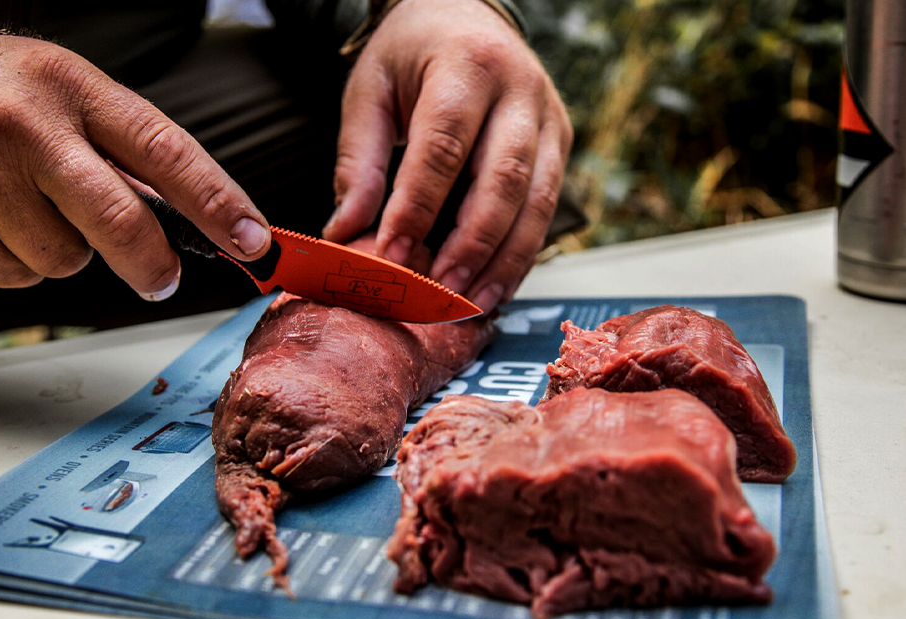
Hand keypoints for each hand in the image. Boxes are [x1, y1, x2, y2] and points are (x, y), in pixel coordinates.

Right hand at [0, 35, 269, 299]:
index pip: (165, 151)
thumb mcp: (58, 90)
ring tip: (25, 209)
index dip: (217, 203)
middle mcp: (26, 130)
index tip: (254, 241)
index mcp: (71, 89)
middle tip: (160, 278)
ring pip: (64, 261)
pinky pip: (14, 279)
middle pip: (121, 223)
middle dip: (152, 264)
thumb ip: (119, 148)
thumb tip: (191, 217)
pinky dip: (13, 264)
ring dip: (62, 253)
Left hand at [324, 0, 572, 312]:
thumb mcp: (369, 90)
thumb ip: (358, 161)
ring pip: (537, 201)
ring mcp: (548, 117)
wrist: (463, 11)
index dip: (418, 209)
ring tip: (472, 303)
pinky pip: (547, 206)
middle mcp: (519, 90)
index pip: (443, 148)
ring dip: (505, 261)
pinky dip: (522, 252)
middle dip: (471, 246)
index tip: (395, 257)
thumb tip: (346, 233)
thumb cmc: (412, 52)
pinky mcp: (559, 142)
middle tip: (441, 292)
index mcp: (466, 65)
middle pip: (502, 180)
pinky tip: (496, 284)